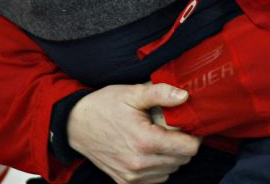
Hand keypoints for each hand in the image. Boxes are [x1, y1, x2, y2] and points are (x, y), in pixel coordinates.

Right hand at [67, 83, 200, 183]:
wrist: (75, 125)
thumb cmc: (104, 106)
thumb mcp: (132, 93)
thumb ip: (160, 93)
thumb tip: (185, 96)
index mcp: (145, 141)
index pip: (189, 148)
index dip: (194, 135)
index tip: (187, 124)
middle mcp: (140, 164)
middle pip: (182, 160)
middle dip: (182, 144)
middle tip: (171, 128)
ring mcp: (132, 176)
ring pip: (170, 170)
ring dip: (171, 156)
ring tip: (158, 137)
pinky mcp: (125, 182)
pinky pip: (156, 179)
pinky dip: (158, 167)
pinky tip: (149, 150)